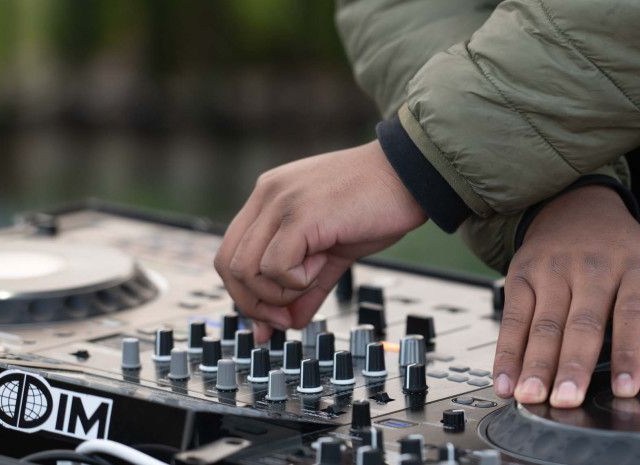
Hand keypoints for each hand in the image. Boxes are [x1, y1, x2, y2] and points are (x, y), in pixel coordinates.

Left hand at [214, 141, 425, 338]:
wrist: (410, 175)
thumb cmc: (378, 204)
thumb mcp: (333, 251)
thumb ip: (308, 285)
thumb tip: (291, 322)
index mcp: (269, 197)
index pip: (230, 254)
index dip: (244, 294)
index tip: (270, 320)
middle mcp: (267, 196)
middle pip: (229, 265)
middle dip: (255, 303)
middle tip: (286, 316)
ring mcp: (280, 203)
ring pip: (247, 270)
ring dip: (280, 291)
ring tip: (315, 275)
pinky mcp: (301, 215)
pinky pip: (276, 266)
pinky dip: (296, 281)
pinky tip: (322, 265)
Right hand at [492, 185, 639, 406]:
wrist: (577, 206)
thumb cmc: (628, 250)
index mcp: (637, 269)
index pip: (633, 314)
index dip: (629, 353)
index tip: (627, 388)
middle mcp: (593, 267)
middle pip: (583, 323)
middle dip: (573, 364)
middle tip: (568, 400)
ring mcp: (554, 269)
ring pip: (544, 323)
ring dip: (536, 363)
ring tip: (532, 396)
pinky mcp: (522, 274)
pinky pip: (513, 318)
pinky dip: (507, 352)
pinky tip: (505, 380)